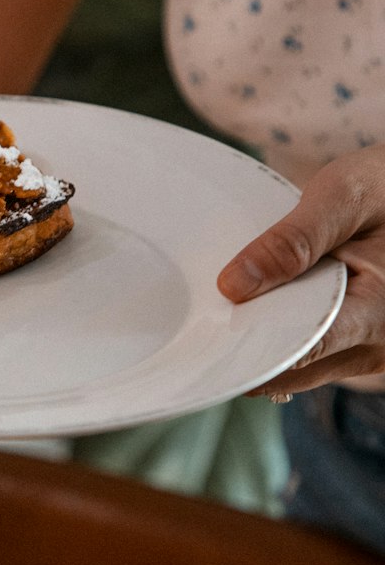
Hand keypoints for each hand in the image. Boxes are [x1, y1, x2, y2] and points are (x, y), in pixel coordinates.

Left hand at [217, 146, 384, 396]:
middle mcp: (380, 344)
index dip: (249, 347)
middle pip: (294, 367)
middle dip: (247, 347)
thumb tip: (234, 285)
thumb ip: (294, 240)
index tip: (204, 339)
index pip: (302, 348)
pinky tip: (253, 310)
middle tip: (198, 325)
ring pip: (299, 369)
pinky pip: (311, 356)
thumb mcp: (344, 196)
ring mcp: (370, 351)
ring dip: (263, 342)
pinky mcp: (359, 346)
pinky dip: (280, 334)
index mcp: (379, 311)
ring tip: (224, 312)